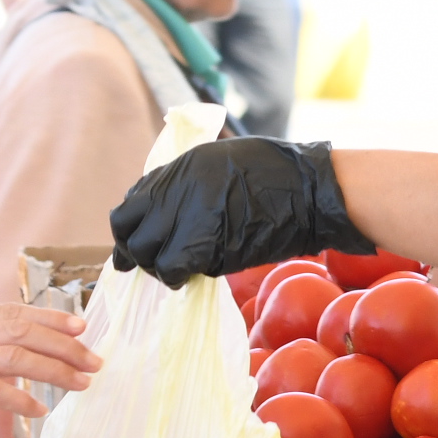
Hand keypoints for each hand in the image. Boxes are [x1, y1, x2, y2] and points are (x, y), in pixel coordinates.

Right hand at [0, 305, 100, 425]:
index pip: (13, 312)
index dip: (51, 318)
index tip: (82, 325)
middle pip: (23, 332)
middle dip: (65, 346)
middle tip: (95, 360)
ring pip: (14, 358)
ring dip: (54, 371)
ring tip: (81, 383)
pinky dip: (18, 398)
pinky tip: (38, 409)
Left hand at [107, 135, 370, 285]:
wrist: (309, 191)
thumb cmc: (273, 172)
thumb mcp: (218, 160)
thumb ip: (184, 183)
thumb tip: (160, 209)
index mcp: (179, 169)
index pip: (130, 205)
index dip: (129, 228)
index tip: (134, 239)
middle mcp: (178, 194)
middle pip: (132, 234)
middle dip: (136, 252)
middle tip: (151, 261)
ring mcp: (191, 222)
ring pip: (149, 256)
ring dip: (157, 266)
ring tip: (174, 268)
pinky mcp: (209, 249)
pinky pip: (174, 269)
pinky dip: (176, 276)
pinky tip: (189, 274)